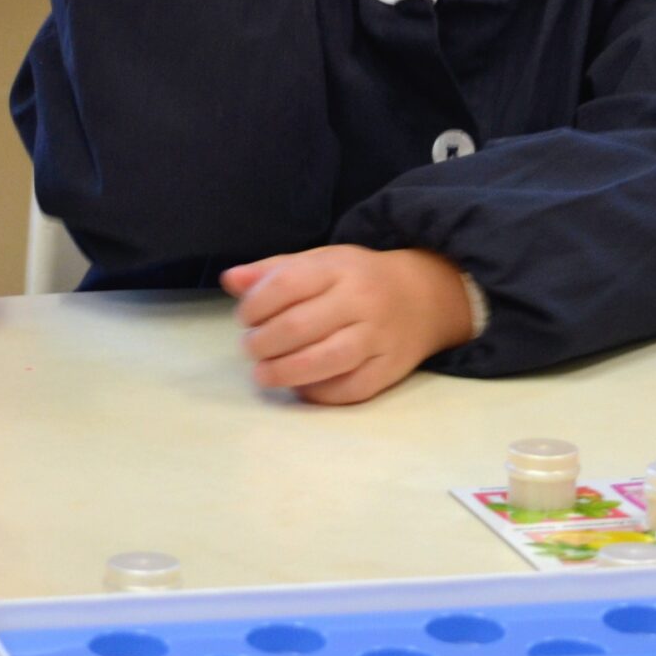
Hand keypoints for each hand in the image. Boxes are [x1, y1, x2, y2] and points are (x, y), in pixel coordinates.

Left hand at [220, 245, 474, 405]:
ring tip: (264, 374)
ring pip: (325, 361)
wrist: (425, 296)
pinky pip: (350, 389)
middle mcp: (361, 300)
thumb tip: (230, 279)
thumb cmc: (358, 279)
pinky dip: (318, 393)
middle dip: (263, 343)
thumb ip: (274, 271)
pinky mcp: (390, 369)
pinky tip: (299, 387)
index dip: (255, 305)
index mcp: (340, 268)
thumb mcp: (320, 262)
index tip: (244, 319)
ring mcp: (378, 337)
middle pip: (300, 326)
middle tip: (251, 349)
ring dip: (284, 372)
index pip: (287, 284)